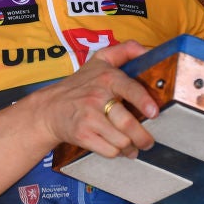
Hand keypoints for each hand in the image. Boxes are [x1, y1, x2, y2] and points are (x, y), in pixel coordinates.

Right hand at [30, 40, 156, 158]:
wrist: (49, 108)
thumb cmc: (80, 85)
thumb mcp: (100, 60)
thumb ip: (125, 50)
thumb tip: (146, 51)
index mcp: (107, 77)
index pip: (129, 88)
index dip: (143, 101)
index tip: (154, 112)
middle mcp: (97, 97)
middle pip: (127, 123)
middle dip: (143, 137)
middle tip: (148, 141)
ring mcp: (89, 117)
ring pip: (121, 140)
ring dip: (131, 147)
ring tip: (133, 146)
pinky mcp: (82, 134)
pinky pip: (109, 151)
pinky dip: (117, 153)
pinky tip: (118, 148)